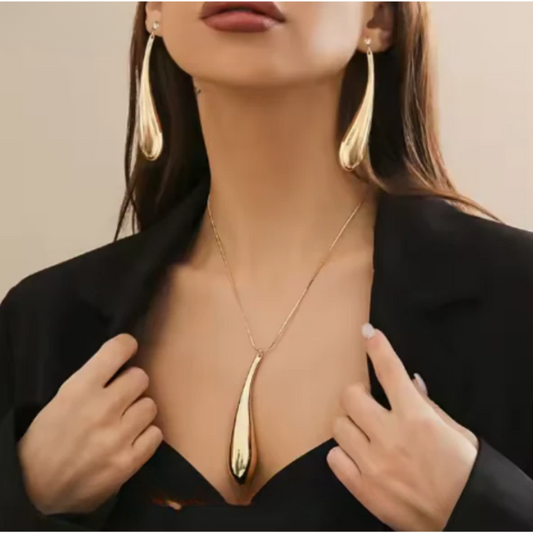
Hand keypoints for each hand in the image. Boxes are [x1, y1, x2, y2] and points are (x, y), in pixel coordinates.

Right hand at [17, 335, 162, 515]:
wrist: (34, 492)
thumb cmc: (46, 442)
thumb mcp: (60, 401)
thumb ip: (91, 382)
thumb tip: (122, 363)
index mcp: (79, 389)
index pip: (118, 350)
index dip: (126, 347)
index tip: (128, 350)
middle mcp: (101, 409)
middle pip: (141, 377)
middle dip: (132, 385)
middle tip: (121, 397)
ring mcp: (117, 437)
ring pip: (150, 405)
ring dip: (139, 412)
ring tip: (124, 422)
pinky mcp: (128, 462)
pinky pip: (156, 434)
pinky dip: (146, 436)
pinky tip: (131, 440)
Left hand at [327, 325, 478, 530]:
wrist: (469, 520)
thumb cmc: (467, 474)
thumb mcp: (458, 433)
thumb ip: (429, 405)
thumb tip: (410, 381)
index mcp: (417, 418)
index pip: (391, 372)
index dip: (378, 347)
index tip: (368, 333)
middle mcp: (391, 437)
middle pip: (350, 396)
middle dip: (358, 395)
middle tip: (368, 403)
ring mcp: (373, 464)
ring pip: (338, 426)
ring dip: (350, 425)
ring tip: (364, 434)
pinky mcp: (363, 488)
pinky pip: (333, 458)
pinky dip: (343, 454)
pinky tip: (358, 456)